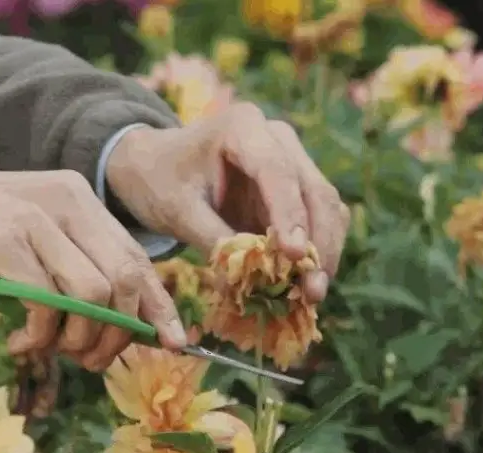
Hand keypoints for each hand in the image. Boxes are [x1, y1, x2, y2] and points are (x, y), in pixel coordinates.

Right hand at [0, 160, 187, 369]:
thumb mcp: (22, 243)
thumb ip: (62, 269)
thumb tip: (103, 327)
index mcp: (77, 199)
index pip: (137, 257)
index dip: (158, 306)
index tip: (173, 342)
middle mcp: (68, 202)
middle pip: (126, 280)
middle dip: (119, 335)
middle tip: (88, 361)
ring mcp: (38, 219)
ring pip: (95, 296)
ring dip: (80, 340)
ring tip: (48, 350)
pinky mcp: (6, 241)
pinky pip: (48, 303)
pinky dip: (41, 335)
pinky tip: (20, 341)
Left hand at [106, 103, 349, 301]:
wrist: (155, 167)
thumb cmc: (160, 181)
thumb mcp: (177, 210)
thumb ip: (214, 239)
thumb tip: (249, 280)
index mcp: (242, 128)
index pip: (277, 171)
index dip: (290, 214)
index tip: (295, 255)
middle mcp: (277, 138)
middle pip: (314, 190)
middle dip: (318, 243)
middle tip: (313, 291)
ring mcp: (292, 160)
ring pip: (327, 206)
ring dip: (324, 252)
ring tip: (312, 295)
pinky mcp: (296, 187)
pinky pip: (320, 219)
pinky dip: (317, 251)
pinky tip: (306, 284)